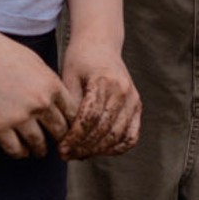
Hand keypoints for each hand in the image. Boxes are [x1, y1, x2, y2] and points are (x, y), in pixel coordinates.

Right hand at [0, 29, 73, 158]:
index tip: (69, 129)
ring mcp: (19, 115)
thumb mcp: (37, 64)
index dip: (71, 123)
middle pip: (59, 130)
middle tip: (57, 144)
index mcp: (52, 86)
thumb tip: (60, 101)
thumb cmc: (5, 53)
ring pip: (38, 143)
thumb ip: (50, 84)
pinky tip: (21, 152)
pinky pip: (14, 148)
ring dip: (40, 150)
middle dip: (60, 139)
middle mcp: (40, 103)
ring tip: (39, 151)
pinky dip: (19, 153)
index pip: (72, 113)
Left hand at [60, 40, 141, 158]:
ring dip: (98, 150)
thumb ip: (70, 106)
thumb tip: (65, 137)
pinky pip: (131, 135)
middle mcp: (123, 91)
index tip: (61, 148)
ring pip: (118, 136)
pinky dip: (117, 147)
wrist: (101, 44)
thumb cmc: (80, 60)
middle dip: (84, 147)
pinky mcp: (137, 106)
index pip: (90, 118)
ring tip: (79, 154)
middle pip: (104, 130)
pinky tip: (99, 151)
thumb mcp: (68, 77)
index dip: (75, 137)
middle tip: (66, 155)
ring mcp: (133, 99)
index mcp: (104, 81)